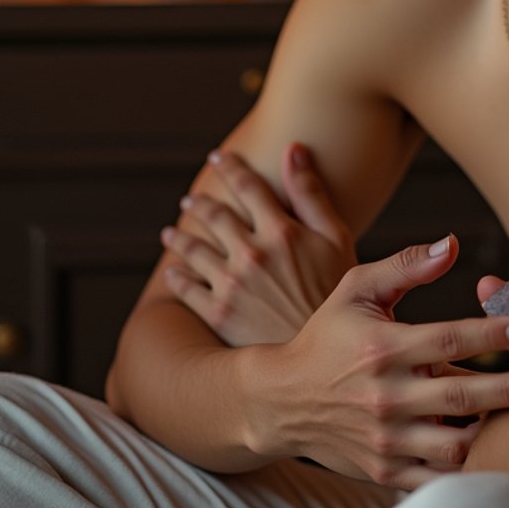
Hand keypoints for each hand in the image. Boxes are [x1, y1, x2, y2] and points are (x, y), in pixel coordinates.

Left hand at [161, 144, 355, 345]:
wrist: (323, 358)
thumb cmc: (336, 295)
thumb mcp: (336, 239)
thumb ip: (311, 194)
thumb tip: (293, 149)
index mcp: (280, 231)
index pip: (247, 186)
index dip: (231, 167)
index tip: (218, 157)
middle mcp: (251, 253)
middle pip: (215, 215)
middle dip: (201, 203)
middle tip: (191, 199)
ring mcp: (231, 284)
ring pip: (193, 250)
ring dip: (180, 237)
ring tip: (171, 232)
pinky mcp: (218, 314)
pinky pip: (187, 289)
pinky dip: (177, 276)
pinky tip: (174, 272)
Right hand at [246, 235, 508, 489]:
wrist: (280, 400)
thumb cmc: (327, 337)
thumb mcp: (357, 290)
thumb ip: (406, 265)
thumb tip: (453, 243)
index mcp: (383, 349)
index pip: (448, 340)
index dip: (491, 333)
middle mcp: (386, 397)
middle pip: (460, 398)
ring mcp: (385, 439)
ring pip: (452, 446)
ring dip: (491, 436)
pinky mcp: (384, 471)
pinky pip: (434, 480)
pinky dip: (464, 474)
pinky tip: (493, 458)